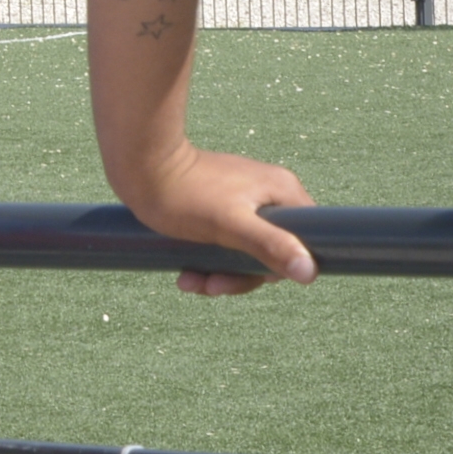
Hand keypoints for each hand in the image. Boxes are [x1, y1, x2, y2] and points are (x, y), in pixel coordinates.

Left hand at [115, 139, 318, 296]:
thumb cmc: (185, 195)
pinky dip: (208, 260)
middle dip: (239, 276)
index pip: (303, 241)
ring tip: (187, 282)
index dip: (279, 267)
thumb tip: (311, 273)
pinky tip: (185, 273)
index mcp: (282, 192)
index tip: (248, 277)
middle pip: (271, 250)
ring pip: (244, 250)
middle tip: (210, 286)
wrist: (141, 166)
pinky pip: (225, 242)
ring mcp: (245, 198)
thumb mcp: (230, 226)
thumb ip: (271, 246)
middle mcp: (269, 193)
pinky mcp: (221, 204)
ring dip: (218, 273)